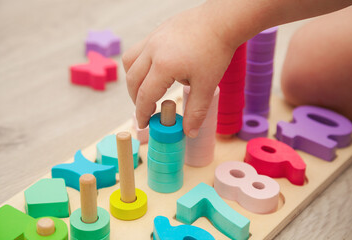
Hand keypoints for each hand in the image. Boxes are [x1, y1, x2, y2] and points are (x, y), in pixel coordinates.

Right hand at [123, 3, 238, 137]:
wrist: (221, 21)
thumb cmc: (216, 51)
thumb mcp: (207, 84)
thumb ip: (196, 111)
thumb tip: (189, 132)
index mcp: (163, 65)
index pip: (145, 95)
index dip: (142, 113)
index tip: (144, 124)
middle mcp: (152, 50)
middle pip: (132, 80)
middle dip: (136, 99)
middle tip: (146, 110)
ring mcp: (152, 38)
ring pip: (130, 62)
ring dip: (134, 80)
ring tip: (147, 90)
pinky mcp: (156, 32)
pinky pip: (138, 50)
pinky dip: (140, 65)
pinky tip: (156, 70)